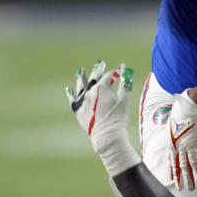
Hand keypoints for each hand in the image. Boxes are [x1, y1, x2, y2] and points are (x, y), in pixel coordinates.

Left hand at [66, 60, 140, 175]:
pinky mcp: (78, 110)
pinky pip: (72, 99)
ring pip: (81, 85)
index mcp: (102, 88)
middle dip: (98, 69)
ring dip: (82, 77)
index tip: (122, 67)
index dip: (117, 70)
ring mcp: (82, 101)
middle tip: (101, 62)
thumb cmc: (118, 117)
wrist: (107, 135)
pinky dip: (71, 94)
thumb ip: (126, 84)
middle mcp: (90, 92)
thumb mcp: (125, 99)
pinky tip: (69, 89)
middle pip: (94, 77)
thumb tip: (127, 72)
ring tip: (81, 70)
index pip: (110, 75)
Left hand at [167, 89, 196, 190]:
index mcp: (170, 142)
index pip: (171, 160)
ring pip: (185, 166)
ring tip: (189, 189)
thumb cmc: (181, 113)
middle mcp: (175, 147)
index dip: (172, 170)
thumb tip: (181, 131)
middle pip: (178, 165)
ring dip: (188, 178)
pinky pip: (194, 160)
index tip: (172, 178)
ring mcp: (184, 147)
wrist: (186, 109)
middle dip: (179, 178)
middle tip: (181, 189)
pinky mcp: (192, 146)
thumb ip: (177, 131)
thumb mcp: (174, 123)